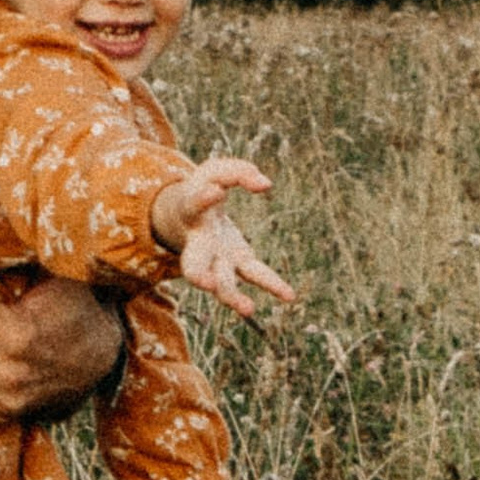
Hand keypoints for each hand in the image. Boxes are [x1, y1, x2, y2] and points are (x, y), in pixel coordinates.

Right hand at [151, 156, 298, 322]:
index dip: (204, 198)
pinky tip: (289, 296)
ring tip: (248, 309)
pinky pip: (255, 275)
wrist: (190, 214)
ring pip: (221, 283)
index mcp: (191, 210)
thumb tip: (265, 184)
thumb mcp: (215, 171)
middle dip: (198, 274)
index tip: (216, 192)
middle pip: (193, 264)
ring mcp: (217, 258)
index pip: (194, 204)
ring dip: (232, 297)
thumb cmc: (203, 187)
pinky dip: (272, 285)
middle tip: (205, 283)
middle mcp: (199, 242)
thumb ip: (238, 172)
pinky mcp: (238, 263)